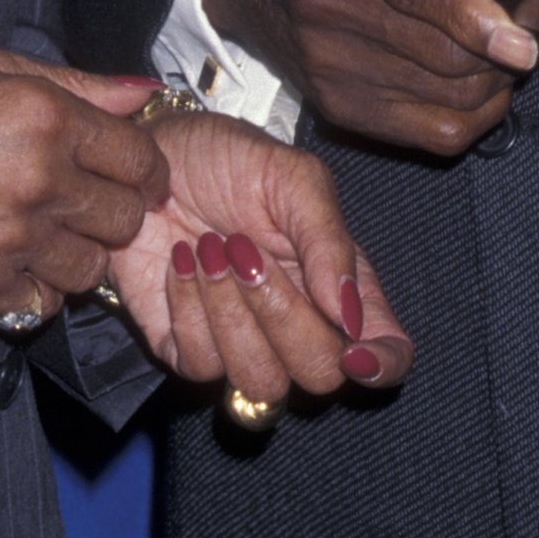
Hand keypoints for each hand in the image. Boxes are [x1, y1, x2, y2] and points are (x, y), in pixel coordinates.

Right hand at [0, 47, 167, 317]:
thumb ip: (73, 81)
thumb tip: (140, 91)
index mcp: (43, 118)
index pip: (140, 157)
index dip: (140, 161)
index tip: (126, 164)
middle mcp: (36, 182)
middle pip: (126, 218)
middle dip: (112, 204)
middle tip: (79, 191)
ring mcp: (10, 242)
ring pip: (90, 268)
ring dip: (74, 248)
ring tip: (36, 222)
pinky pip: (43, 302)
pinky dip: (34, 284)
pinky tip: (4, 251)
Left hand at [108, 110, 411, 408]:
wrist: (152, 155)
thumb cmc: (230, 159)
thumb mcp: (291, 176)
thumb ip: (328, 240)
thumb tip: (348, 316)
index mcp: (339, 285)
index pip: (386, 352)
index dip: (383, 365)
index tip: (356, 354)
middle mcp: (298, 324)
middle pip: (319, 375)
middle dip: (282, 314)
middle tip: (246, 249)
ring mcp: (241, 342)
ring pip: (260, 382)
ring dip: (231, 311)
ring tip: (211, 247)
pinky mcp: (186, 346)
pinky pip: (200, 365)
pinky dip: (189, 308)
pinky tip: (182, 260)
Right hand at [206, 0, 538, 154]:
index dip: (471, 16)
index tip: (519, 39)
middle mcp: (325, 1)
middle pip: (438, 52)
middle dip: (499, 50)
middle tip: (521, 26)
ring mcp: (328, 62)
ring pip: (445, 97)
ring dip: (492, 81)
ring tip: (497, 48)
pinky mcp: (337, 105)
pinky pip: (431, 133)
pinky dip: (473, 115)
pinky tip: (478, 82)